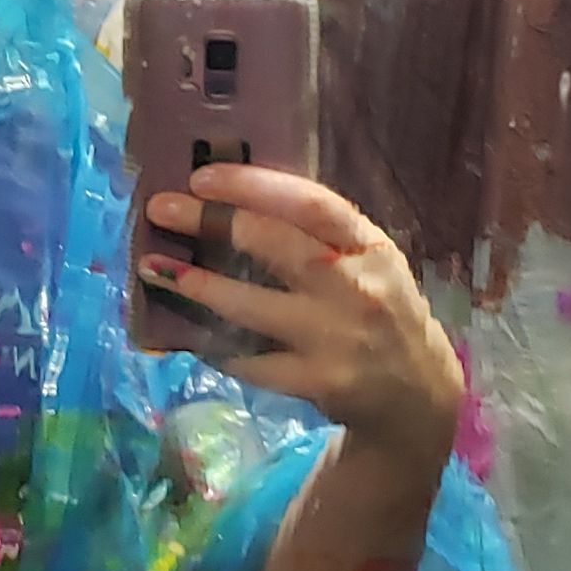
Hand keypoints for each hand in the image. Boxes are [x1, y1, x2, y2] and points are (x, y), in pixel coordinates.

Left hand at [140, 167, 460, 479]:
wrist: (416, 394)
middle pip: (275, 246)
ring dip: (196, 286)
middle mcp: (356, 287)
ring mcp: (336, 338)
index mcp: (368, 245)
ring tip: (155, 269)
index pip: (310, 203)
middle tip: (162, 208)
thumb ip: (318, 235)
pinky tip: (185, 332)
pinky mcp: (317, 382)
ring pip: (252, 307)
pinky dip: (213, 344)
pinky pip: (250, 359)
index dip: (253, 186)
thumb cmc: (380, 311)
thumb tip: (234, 201)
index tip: (203, 176)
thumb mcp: (368, 262)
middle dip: (211, 223)